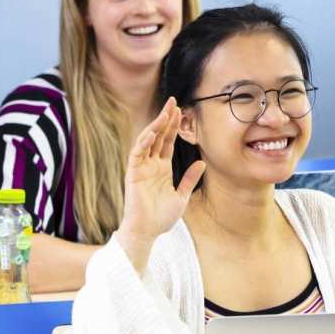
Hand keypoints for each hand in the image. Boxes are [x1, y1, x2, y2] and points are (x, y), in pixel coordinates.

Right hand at [118, 98, 204, 259]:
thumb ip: (190, 179)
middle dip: (165, 119)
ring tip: (165, 112)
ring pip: (147, 141)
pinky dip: (143, 142)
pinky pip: (137, 154)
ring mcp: (141, 169)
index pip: (167, 142)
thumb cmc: (161, 219)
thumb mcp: (182, 196)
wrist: (147, 232)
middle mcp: (150, 166)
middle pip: (158, 137)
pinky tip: (152, 132)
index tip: (180, 110)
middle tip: (172, 101)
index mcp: (162, 169)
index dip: (173, 126)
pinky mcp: (133, 175)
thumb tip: (201, 162)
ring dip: (155, 126)